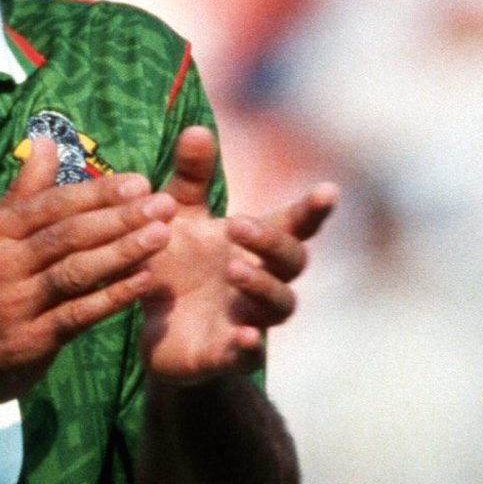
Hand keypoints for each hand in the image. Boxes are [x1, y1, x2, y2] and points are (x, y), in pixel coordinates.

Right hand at [0, 136, 174, 410]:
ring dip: (123, 252)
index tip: (140, 182)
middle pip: (68, 234)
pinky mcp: (30, 342)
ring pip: (76, 271)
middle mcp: (0, 264)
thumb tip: (47, 142)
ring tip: (163, 236)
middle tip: (163, 204)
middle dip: (120, 217)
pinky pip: (79, 314)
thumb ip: (23, 193)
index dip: (98, 192)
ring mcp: (14, 304)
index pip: (52, 204)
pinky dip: (113, 297)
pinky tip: (145, 282)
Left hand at [141, 127, 337, 385]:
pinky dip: (247, 345)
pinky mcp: (227, 355)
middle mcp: (262, 281)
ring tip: (235, 269)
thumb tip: (196, 129)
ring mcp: (250, 319)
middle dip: (271, 242)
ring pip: (280, 306)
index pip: (293, 225)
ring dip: (263, 286)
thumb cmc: (178, 267)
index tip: (328, 191)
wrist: (154, 333)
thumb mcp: (179, 219)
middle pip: (291, 262)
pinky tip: (242, 336)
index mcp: (253, 246)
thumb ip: (190, 179)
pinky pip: (247, 354)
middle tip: (236, 225)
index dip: (312, 210)